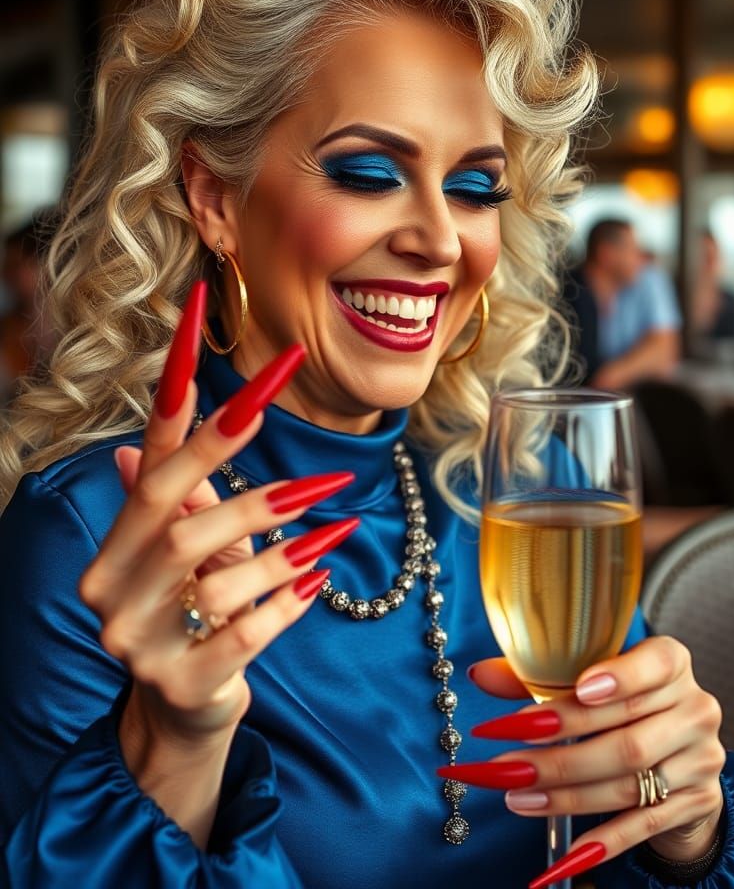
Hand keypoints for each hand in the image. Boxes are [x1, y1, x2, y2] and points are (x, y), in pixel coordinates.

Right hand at [79, 283, 356, 745]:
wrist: (181, 710)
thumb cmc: (190, 610)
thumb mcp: (180, 551)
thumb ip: (167, 501)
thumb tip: (133, 447)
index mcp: (115, 542)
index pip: (150, 454)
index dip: (176, 383)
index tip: (199, 314)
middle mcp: (112, 588)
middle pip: (177, 516)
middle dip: (246, 477)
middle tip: (317, 456)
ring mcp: (140, 641)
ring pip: (215, 578)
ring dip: (281, 547)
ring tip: (330, 528)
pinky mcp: (180, 683)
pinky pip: (245, 634)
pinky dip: (287, 601)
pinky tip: (320, 579)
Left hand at [447, 636, 724, 886]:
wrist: (683, 750)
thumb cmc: (625, 702)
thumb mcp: (590, 679)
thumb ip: (538, 675)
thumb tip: (480, 675)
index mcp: (672, 662)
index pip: (654, 664)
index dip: (619, 677)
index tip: (579, 689)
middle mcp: (694, 708)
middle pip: (625, 733)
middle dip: (559, 750)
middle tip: (505, 762)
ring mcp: (699, 758)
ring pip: (628, 780)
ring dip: (566, 793)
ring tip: (516, 796)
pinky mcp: (696, 802)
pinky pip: (644, 824)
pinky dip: (602, 839)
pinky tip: (563, 853)